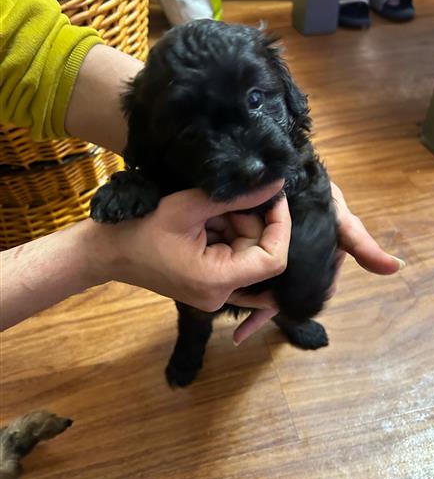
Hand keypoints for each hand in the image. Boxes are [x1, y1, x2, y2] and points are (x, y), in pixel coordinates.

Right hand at [97, 180, 290, 311]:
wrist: (108, 251)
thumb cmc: (142, 227)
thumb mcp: (189, 207)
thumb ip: (236, 197)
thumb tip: (275, 184)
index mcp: (217, 280)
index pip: (273, 260)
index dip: (280, 227)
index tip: (273, 198)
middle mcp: (220, 295)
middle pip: (259, 254)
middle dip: (249, 222)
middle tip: (224, 201)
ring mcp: (214, 293)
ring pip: (245, 253)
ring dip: (233, 226)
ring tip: (205, 212)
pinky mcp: (207, 285)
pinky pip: (230, 257)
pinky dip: (223, 235)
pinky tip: (202, 222)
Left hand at [232, 181, 404, 344]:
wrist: (288, 173)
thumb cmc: (319, 194)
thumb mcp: (339, 218)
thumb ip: (361, 242)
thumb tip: (395, 267)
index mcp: (316, 262)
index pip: (311, 288)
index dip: (297, 301)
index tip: (281, 312)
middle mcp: (294, 264)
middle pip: (282, 293)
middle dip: (264, 310)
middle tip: (242, 333)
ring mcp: (273, 258)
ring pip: (264, 287)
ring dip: (250, 304)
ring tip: (234, 329)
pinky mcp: (253, 249)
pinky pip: (246, 271)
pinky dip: (239, 287)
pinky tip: (224, 304)